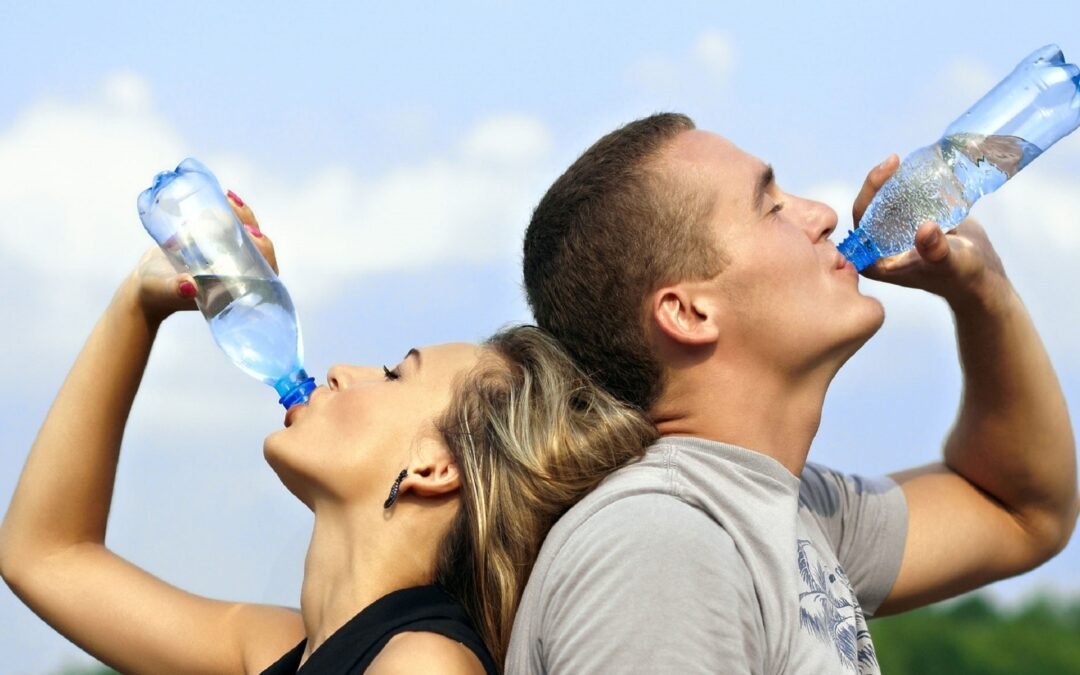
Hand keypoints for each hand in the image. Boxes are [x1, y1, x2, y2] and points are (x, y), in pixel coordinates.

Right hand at [129, 191, 278, 323]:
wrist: (145, 285)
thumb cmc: (156, 294)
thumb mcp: (164, 290)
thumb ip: (175, 290)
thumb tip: (188, 286)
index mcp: (235, 287)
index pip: (263, 271)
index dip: (265, 252)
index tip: (253, 234)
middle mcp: (236, 272)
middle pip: (257, 248)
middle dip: (251, 225)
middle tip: (236, 207)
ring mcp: (226, 257)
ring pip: (245, 234)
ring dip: (242, 215)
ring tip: (229, 198)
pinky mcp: (214, 243)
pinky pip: (230, 226)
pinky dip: (229, 212)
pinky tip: (225, 196)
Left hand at [850, 155, 1010, 309]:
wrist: (981, 276)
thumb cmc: (963, 276)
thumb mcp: (950, 262)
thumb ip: (936, 250)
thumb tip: (926, 228)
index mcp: (876, 261)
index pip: (862, 220)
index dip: (869, 192)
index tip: (886, 169)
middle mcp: (880, 248)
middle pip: (871, 207)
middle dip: (880, 181)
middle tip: (894, 160)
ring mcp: (894, 236)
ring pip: (886, 202)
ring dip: (893, 181)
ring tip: (904, 163)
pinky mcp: (910, 225)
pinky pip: (903, 201)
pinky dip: (908, 186)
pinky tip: (917, 170)